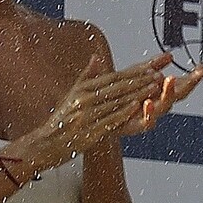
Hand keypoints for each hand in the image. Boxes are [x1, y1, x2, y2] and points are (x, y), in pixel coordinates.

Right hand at [16, 53, 170, 171]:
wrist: (43, 145)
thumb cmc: (61, 119)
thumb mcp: (71, 95)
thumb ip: (87, 76)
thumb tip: (96, 57)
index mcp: (82, 89)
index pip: (113, 77)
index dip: (134, 72)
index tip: (151, 66)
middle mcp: (84, 100)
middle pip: (118, 88)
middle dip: (140, 80)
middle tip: (159, 74)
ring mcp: (86, 116)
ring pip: (117, 102)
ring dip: (137, 94)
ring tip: (155, 87)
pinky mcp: (88, 132)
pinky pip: (109, 120)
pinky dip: (123, 112)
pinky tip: (137, 107)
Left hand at [113, 60, 202, 136]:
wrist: (99, 115)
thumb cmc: (118, 93)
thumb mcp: (135, 73)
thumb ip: (152, 64)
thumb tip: (170, 55)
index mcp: (161, 91)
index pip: (183, 83)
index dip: (194, 76)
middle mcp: (160, 103)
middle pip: (180, 94)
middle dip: (190, 83)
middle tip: (196, 73)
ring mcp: (151, 115)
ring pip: (166, 106)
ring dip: (169, 93)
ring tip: (169, 79)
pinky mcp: (138, 126)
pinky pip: (148, 122)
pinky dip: (150, 113)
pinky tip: (148, 103)